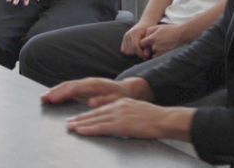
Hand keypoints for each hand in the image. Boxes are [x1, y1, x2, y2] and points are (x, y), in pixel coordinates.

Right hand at [41, 77, 151, 107]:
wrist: (126, 90)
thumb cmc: (121, 97)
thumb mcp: (116, 100)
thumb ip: (104, 100)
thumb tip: (91, 103)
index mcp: (94, 85)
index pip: (74, 88)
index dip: (62, 94)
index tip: (52, 99)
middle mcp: (88, 82)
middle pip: (68, 85)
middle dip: (54, 91)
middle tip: (42, 98)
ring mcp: (85, 83)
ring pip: (67, 85)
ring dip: (55, 91)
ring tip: (43, 97)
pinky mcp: (84, 87)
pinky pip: (70, 88)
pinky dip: (60, 91)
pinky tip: (53, 96)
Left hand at [66, 98, 194, 141]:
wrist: (165, 119)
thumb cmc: (156, 119)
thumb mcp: (138, 113)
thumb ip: (127, 116)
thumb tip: (121, 124)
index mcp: (123, 104)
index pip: (101, 109)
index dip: (88, 115)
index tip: (78, 118)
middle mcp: (118, 107)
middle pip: (95, 113)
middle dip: (80, 118)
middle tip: (68, 123)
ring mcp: (119, 115)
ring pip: (95, 120)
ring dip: (81, 124)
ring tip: (70, 127)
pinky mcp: (121, 124)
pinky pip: (101, 127)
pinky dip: (89, 129)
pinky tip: (81, 131)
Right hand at [120, 20, 153, 58]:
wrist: (146, 22)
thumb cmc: (149, 30)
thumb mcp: (150, 37)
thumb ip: (147, 46)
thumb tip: (145, 55)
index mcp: (134, 33)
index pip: (135, 47)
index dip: (140, 54)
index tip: (146, 57)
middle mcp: (128, 34)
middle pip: (131, 50)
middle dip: (138, 54)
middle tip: (145, 54)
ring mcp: (125, 36)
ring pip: (127, 51)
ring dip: (134, 53)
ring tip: (140, 51)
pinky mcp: (124, 39)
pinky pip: (123, 50)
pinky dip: (129, 52)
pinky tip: (135, 50)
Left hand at [140, 24, 188, 57]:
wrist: (181, 35)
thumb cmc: (169, 29)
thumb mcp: (158, 27)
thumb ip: (148, 31)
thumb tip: (144, 37)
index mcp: (152, 38)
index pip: (141, 44)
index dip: (143, 43)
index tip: (145, 42)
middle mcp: (155, 46)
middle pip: (146, 49)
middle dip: (147, 47)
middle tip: (152, 44)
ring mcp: (159, 52)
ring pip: (151, 54)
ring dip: (152, 51)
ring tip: (158, 46)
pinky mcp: (164, 55)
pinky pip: (156, 57)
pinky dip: (157, 54)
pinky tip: (161, 49)